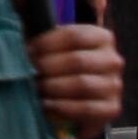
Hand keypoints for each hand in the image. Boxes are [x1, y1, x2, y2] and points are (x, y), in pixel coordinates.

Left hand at [31, 21, 126, 138]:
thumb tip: (22, 29)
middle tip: (28, 72)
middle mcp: (112, 60)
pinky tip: (46, 105)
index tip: (28, 51)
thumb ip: (45, 36)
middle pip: (77, 60)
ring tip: (35, 88)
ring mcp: (115, 85)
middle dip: (47, 66)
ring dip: (52, 86)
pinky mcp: (112, 108)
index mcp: (102, 37)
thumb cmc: (63, 67)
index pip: (73, 36)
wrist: (80, 99)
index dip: (46, 43)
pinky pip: (86, 108)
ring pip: (81, 84)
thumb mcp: (58, 47)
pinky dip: (62, 107)